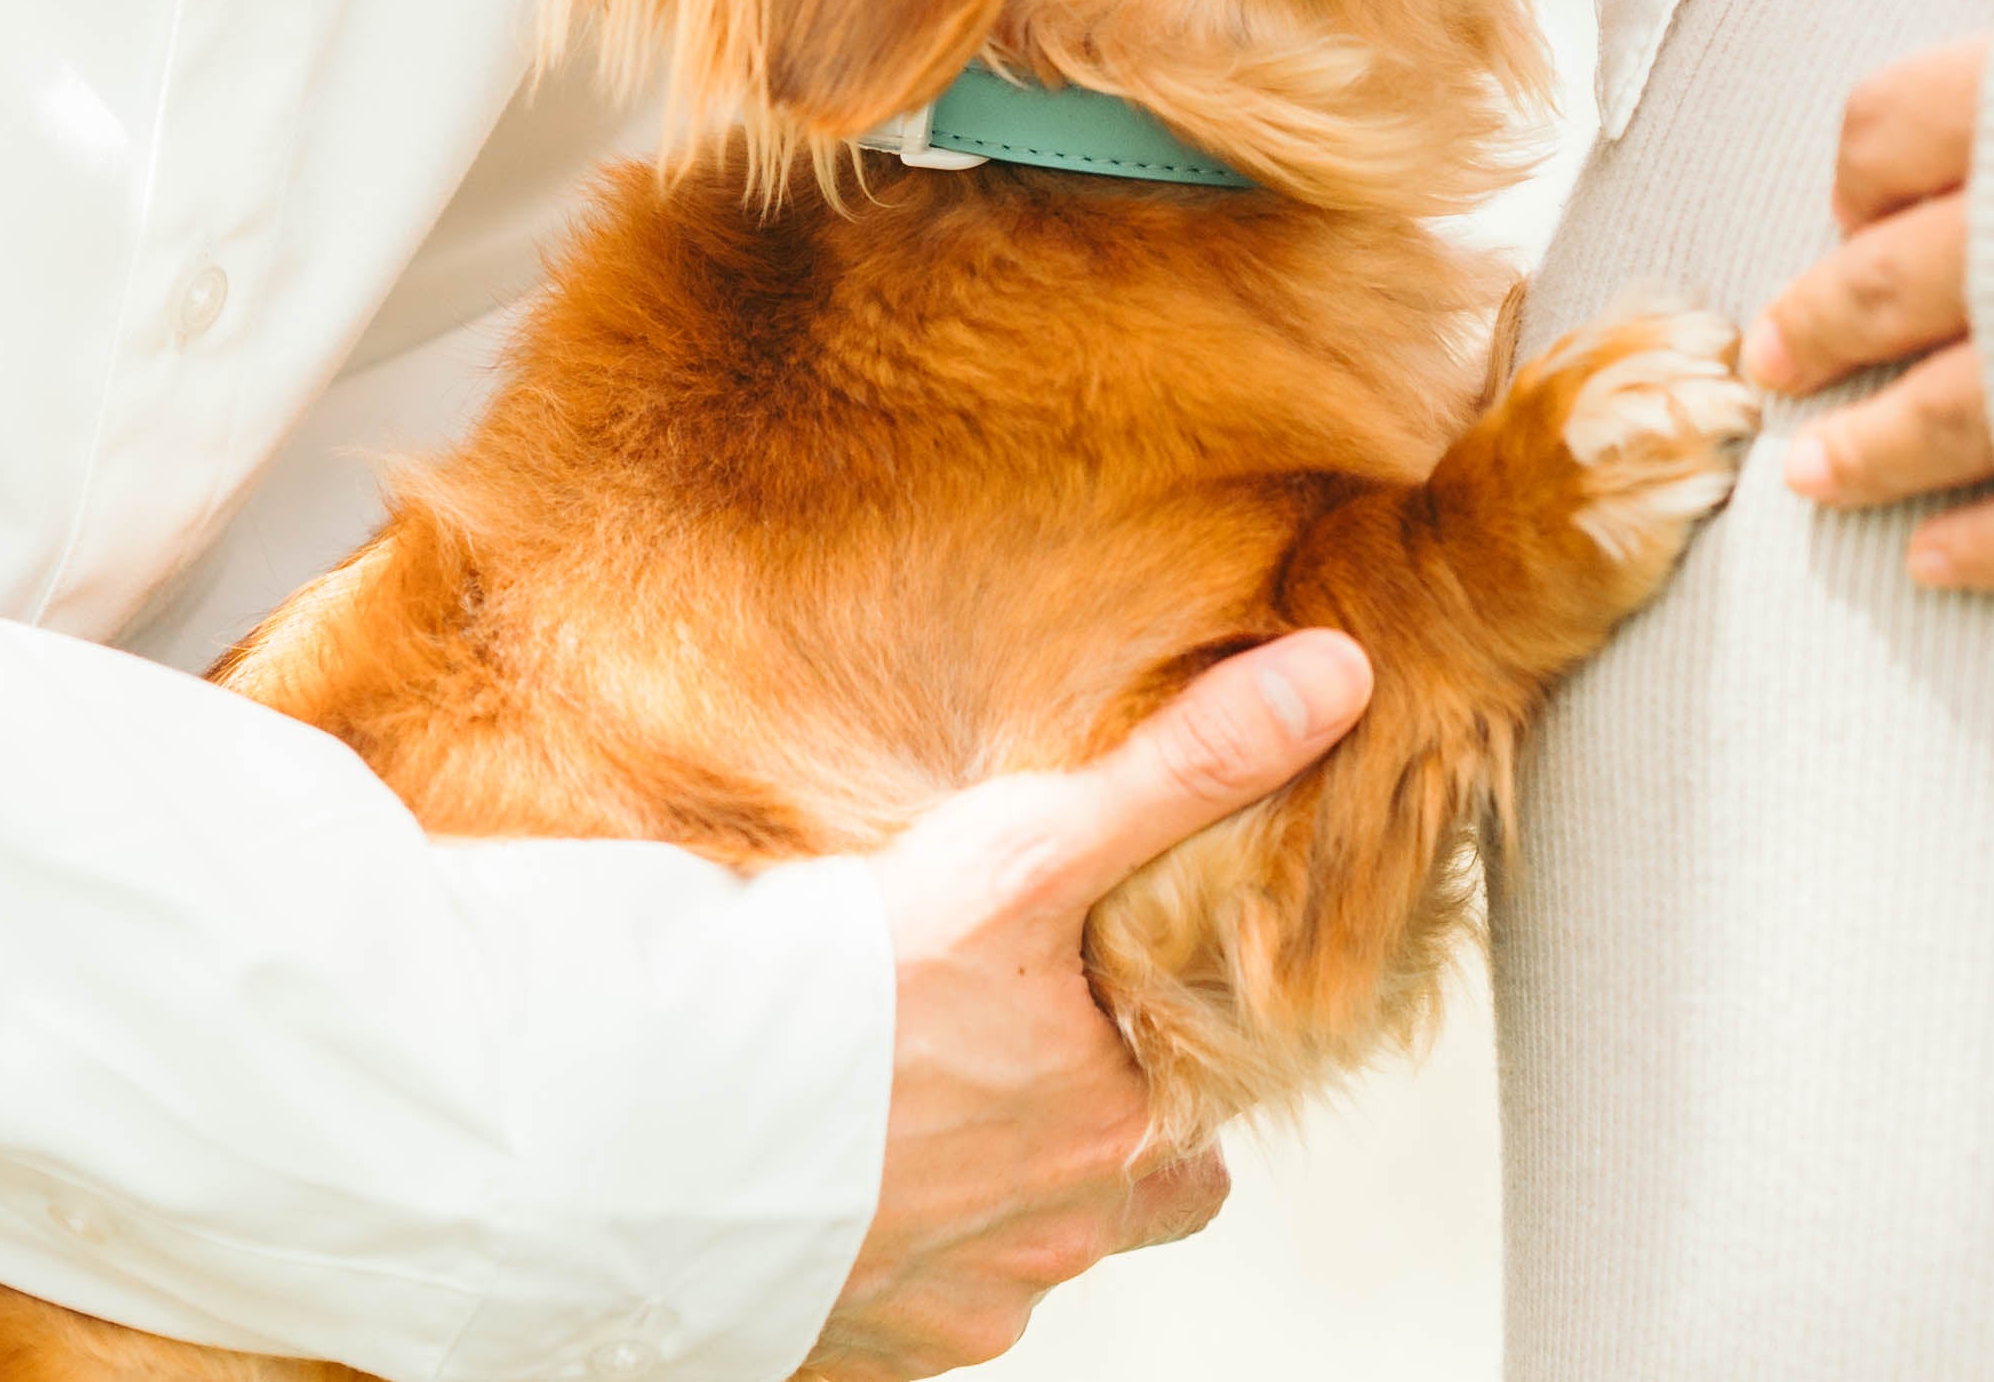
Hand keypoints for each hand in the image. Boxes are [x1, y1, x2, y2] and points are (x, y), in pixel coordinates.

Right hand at [815, 630, 1375, 1376]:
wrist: (659, 1122)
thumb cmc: (849, 991)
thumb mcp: (1034, 850)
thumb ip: (1184, 769)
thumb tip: (1334, 678)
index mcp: (1118, 1140)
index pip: (1205, 1126)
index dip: (1171, 1067)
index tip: (1120, 1016)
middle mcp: (1050, 1246)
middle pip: (1116, 1203)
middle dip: (1085, 1140)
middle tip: (1016, 1054)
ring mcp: (950, 1306)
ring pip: (1008, 1254)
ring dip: (978, 1189)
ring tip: (911, 1096)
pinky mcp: (847, 1343)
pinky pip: (899, 1301)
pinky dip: (881, 1240)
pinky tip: (836, 1164)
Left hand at [1751, 37, 1993, 591]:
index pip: (1886, 132)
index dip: (1860, 177)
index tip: (1851, 208)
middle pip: (1880, 280)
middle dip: (1814, 325)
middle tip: (1770, 360)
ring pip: (1938, 412)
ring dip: (1863, 454)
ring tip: (1811, 477)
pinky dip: (1982, 546)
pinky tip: (1933, 561)